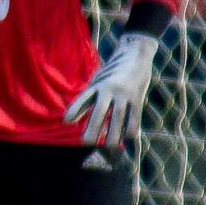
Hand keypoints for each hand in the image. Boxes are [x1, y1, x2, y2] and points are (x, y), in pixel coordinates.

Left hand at [70, 29, 161, 152]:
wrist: (136, 56)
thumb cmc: (111, 74)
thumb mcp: (96, 82)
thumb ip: (85, 101)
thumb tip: (67, 122)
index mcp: (97, 85)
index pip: (84, 98)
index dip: (75, 109)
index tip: (67, 121)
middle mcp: (109, 89)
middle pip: (100, 112)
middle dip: (92, 129)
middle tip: (86, 142)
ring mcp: (125, 95)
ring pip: (118, 119)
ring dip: (113, 136)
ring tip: (109, 147)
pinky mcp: (138, 99)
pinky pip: (134, 119)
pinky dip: (130, 131)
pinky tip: (127, 139)